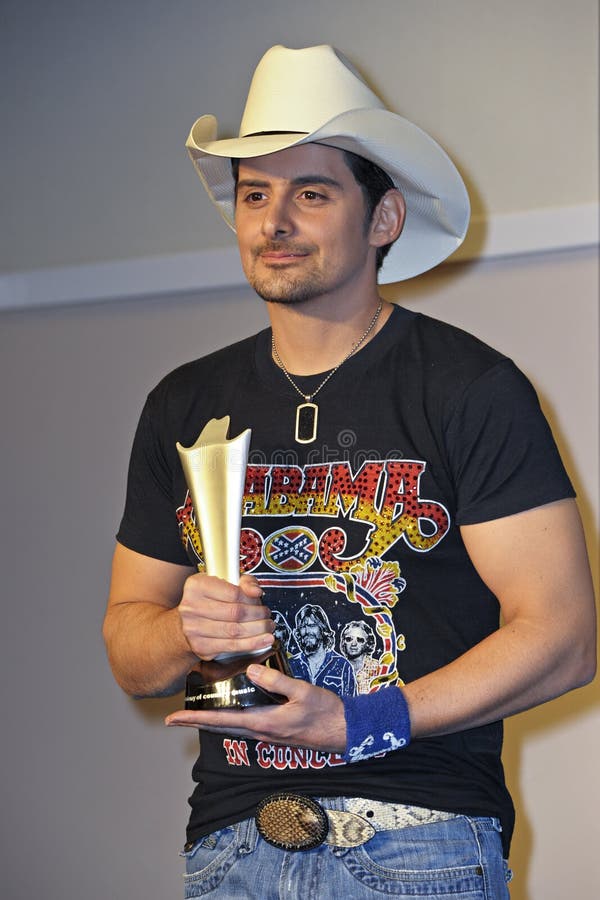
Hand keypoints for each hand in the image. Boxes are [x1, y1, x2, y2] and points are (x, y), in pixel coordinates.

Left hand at [165, 664, 346, 753]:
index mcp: (263, 723)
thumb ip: (275, 681)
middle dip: (196, 723)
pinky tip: (227, 712)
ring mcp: (267, 735)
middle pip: (220, 728)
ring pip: (230, 728)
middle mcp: (260, 733)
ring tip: (193, 714)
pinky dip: (228, 720)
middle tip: (172, 719)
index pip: (222, 720)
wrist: (346, 732)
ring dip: (210, 722)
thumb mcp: (302, 692)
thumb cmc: (326, 712)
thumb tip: (249, 671)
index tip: (174, 718)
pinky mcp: (274, 731)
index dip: (196, 719)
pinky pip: (243, 727)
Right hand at [178, 573, 273, 660]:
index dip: (252, 598)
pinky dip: (251, 644)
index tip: (261, 600)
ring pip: (235, 631)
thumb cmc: (210, 600)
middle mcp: (191, 607)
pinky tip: (262, 640)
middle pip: (235, 613)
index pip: (233, 592)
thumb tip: (255, 591)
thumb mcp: (225, 582)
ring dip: (257, 630)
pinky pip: (231, 646)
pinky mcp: (200, 646)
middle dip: (258, 615)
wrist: (189, 622)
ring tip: (268, 627)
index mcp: (196, 586)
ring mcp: (194, 629)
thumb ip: (243, 582)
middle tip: (267, 615)